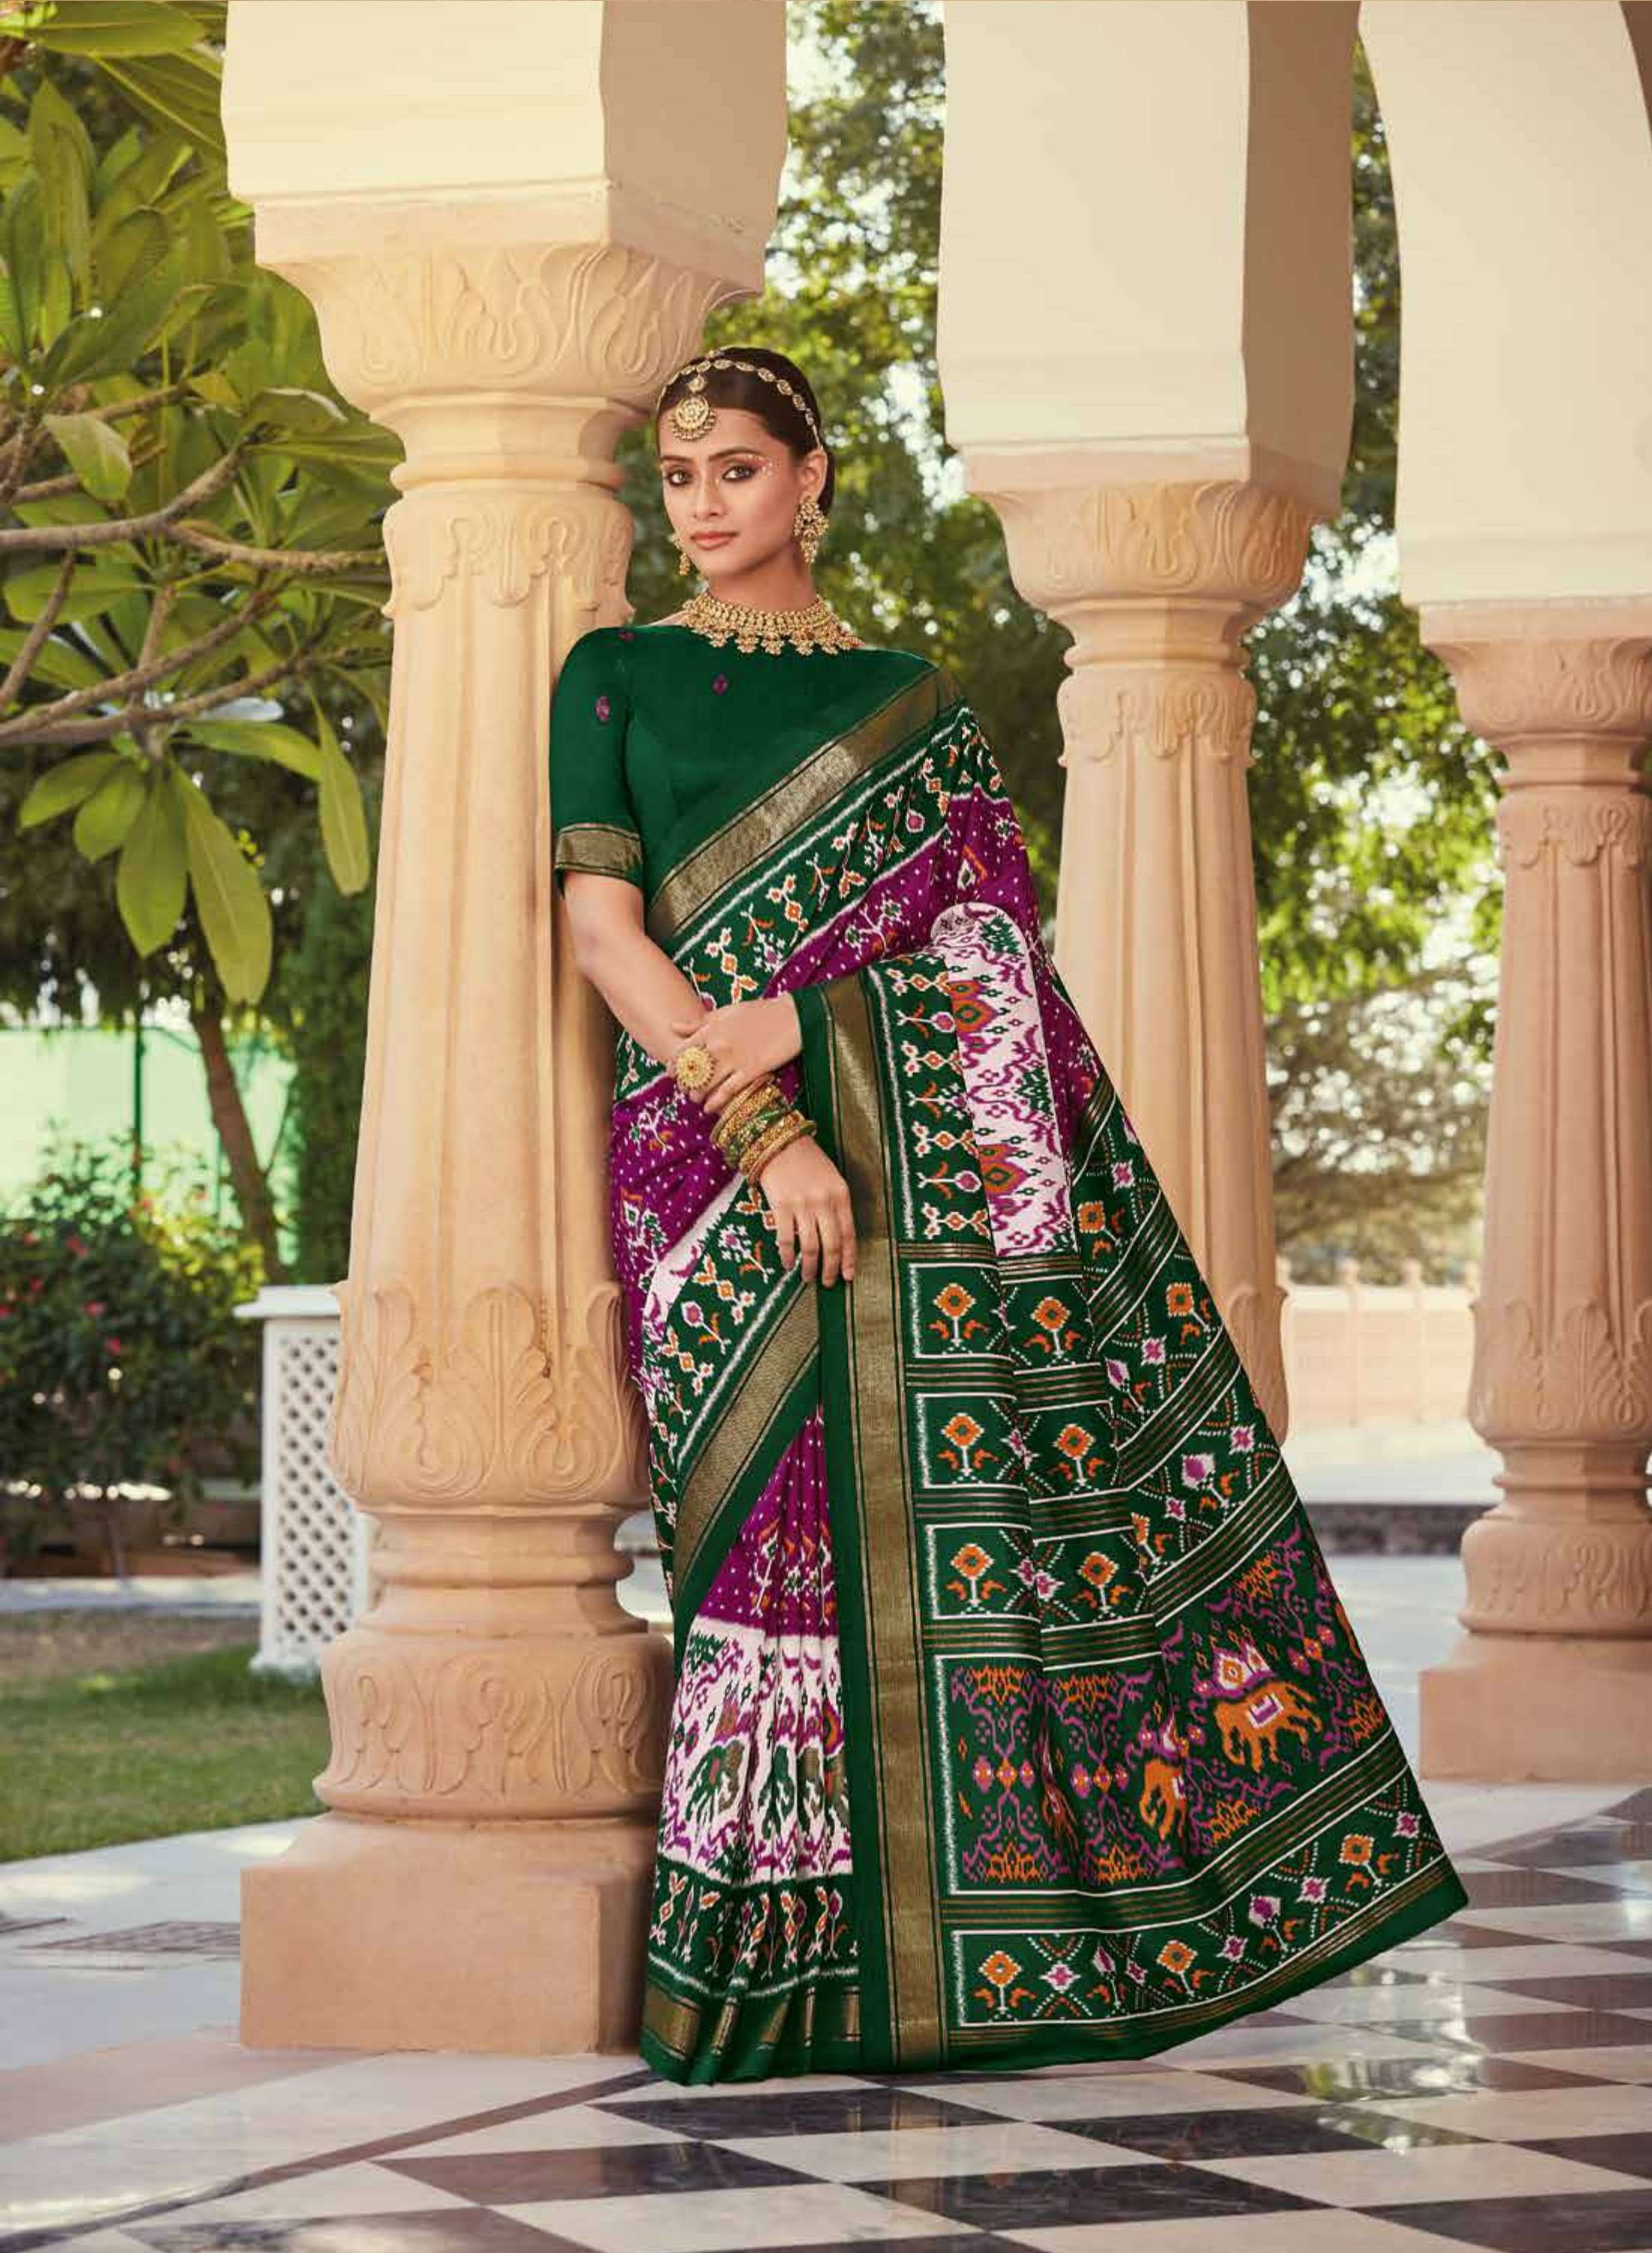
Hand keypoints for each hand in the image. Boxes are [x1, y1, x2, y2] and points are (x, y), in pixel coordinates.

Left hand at [666, 994, 802, 1117]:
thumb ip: (700, 1022)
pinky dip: (715, 1103)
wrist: (792, 1017)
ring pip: (706, 1085)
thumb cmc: (759, 1012)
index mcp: (711, 1029)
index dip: (673, 1066)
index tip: (671, 1073)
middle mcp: (718, 1045)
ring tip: (696, 1099)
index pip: (682, 1052)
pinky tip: (709, 1108)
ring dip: (697, 1096)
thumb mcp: (727, 1012)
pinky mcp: (750, 1072)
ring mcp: (734, 1060)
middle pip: (691, 1072)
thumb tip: (674, 1026)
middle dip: (684, 1083)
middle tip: (684, 1089)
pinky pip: (727, 1092)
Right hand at [754, 1134, 856, 1285]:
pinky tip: (788, 1264)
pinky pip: (786, 1238)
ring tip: (808, 1278)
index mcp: (841, 1195)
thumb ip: (836, 1205)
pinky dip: (787, 1255)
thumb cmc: (807, 1160)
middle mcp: (824, 1202)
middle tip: (829, 1282)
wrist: (778, 1141)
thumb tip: (837, 1239)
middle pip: (831, 1244)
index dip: (849, 1258)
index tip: (849, 1276)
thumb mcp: (831, 1179)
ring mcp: (802, 1205)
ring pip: (810, 1246)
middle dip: (831, 1268)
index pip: (849, 1234)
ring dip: (809, 1267)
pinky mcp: (781, 1206)